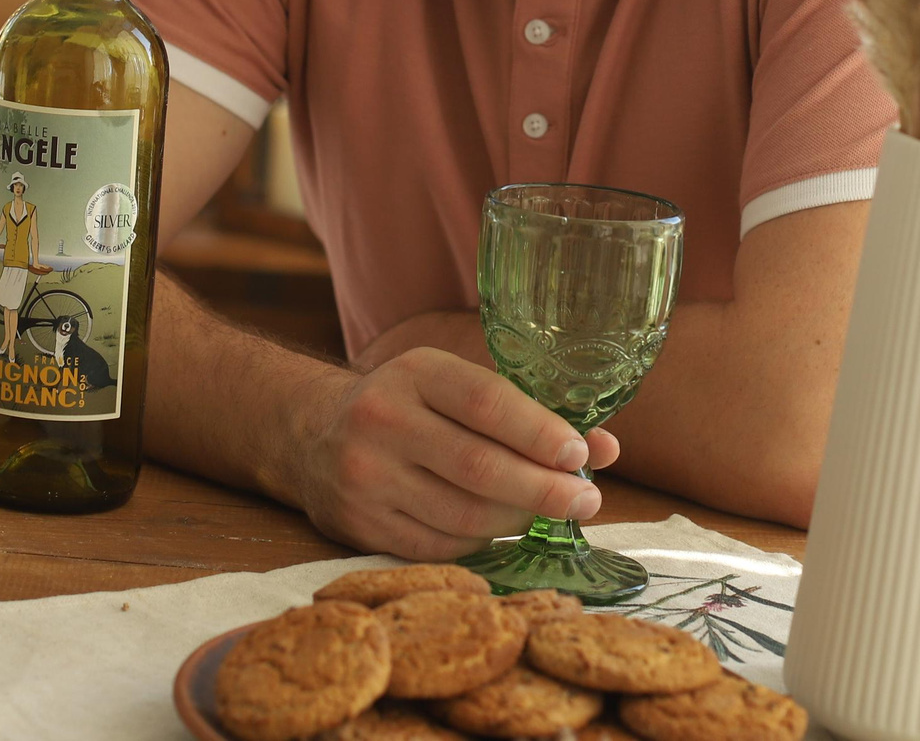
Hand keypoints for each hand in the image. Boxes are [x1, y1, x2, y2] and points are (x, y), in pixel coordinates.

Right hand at [283, 347, 619, 560]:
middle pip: (479, 467)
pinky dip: (482, 541)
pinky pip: (441, 546)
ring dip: (520, 519)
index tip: (581, 454)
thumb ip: (526, 412)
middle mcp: (382, 421)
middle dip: (545, 489)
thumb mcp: (454, 386)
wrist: (310, 434)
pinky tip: (504, 528)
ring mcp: (366, 477)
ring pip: (464, 514)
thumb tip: (608, 448)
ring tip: (554, 514)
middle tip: (588, 500)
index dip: (539, 431)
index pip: (486, 402)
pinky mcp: (361, 525)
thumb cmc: (407, 404)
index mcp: (413, 373)